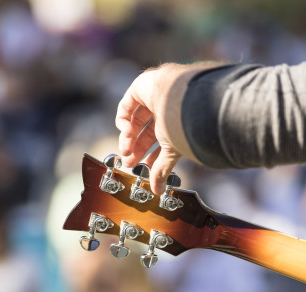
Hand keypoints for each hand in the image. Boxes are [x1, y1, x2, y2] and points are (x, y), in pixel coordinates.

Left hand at [115, 63, 215, 193]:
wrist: (182, 100)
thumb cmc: (182, 124)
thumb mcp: (170, 151)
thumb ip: (161, 169)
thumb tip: (158, 191)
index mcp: (175, 122)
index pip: (158, 140)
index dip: (149, 154)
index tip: (143, 168)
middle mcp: (165, 109)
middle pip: (144, 131)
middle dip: (135, 148)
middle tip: (129, 162)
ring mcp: (152, 97)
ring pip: (133, 121)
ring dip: (128, 138)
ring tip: (127, 151)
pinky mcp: (140, 87)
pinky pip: (125, 106)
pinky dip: (123, 122)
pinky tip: (127, 133)